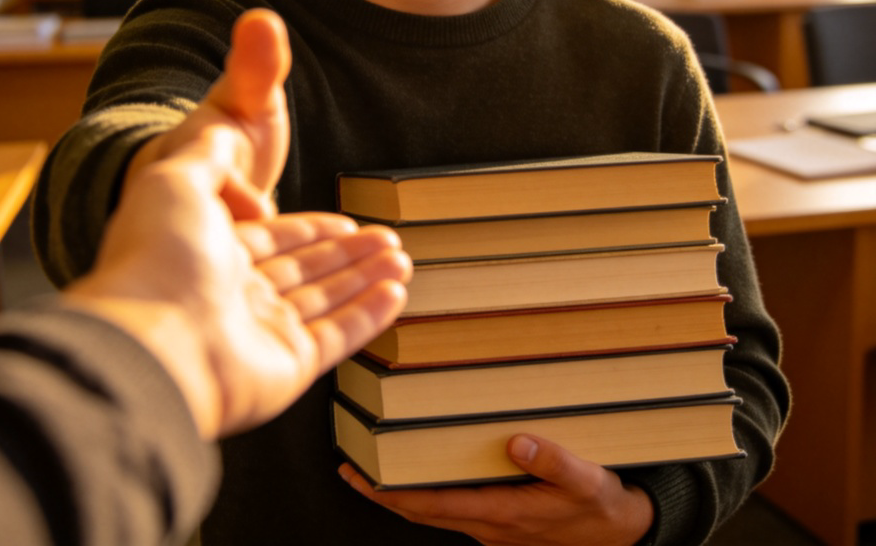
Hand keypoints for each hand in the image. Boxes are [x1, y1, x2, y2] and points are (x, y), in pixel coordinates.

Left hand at [66, 9, 412, 438]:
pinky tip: (397, 292)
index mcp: (210, 245)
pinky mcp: (281, 367)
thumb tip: (259, 25)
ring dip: (365, 278)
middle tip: (390, 237)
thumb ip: (238, 86)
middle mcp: (232, 290)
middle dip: (347, 252)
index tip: (344, 220)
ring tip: (402, 257)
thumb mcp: (192, 150)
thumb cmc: (157, 244)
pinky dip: (369, 316)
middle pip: (302, 269)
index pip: (270, 235)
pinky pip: (335, 336)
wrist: (144, 334)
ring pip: (325, 300)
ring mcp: (257, 332)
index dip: (308, 227)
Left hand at [339, 433, 653, 545]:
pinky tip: (424, 469)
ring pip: (435, 510)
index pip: (430, 506)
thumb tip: (516, 441)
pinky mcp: (500, 520)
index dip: (389, 494)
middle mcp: (488, 525)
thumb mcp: (586, 481)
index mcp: (501, 514)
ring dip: (402, 493)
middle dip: (382, 494)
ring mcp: (492, 526)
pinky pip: (453, 507)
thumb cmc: (600, 506)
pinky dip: (428, 492)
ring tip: (377, 465)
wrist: (623, 532)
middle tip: (349, 468)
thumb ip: (553, 461)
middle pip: (420, 511)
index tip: (358, 475)